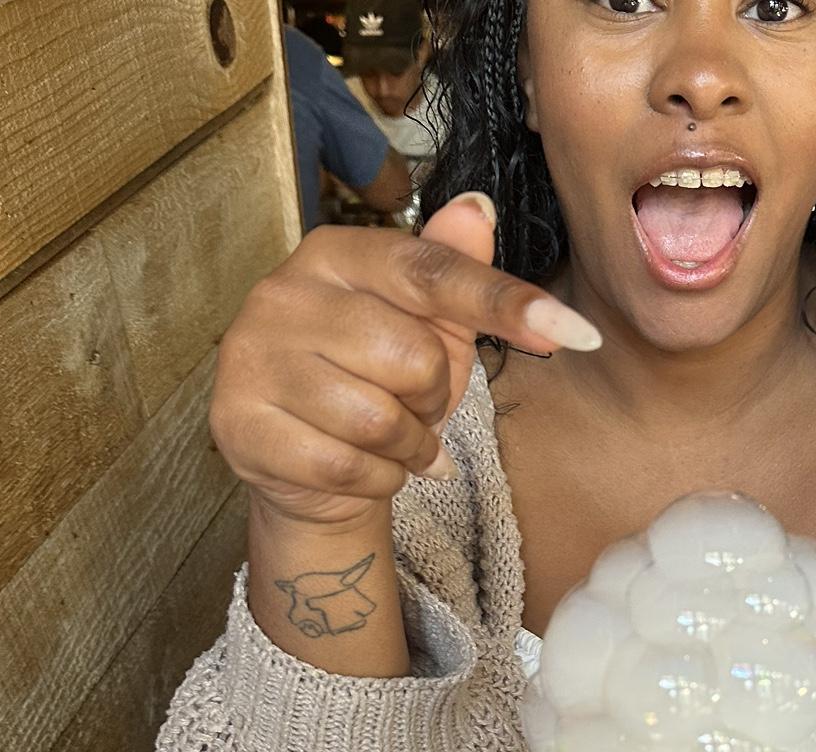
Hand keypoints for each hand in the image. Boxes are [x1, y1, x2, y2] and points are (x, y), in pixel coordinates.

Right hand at [209, 193, 599, 528]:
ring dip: (405, 448)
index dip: (505, 303)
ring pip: (377, 419)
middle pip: (411, 356)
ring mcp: (252, 358)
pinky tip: (363, 469)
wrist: (304, 467)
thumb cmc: (374, 387)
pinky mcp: (238, 422)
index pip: (432, 273)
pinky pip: (345, 465)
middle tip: (411, 408)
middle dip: (432, 399)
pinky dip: (375, 480)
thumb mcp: (428, 329)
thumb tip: (477, 207)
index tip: (577, 333)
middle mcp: (282, 294)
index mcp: (335, 255)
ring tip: (390, 443)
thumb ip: (454, 275)